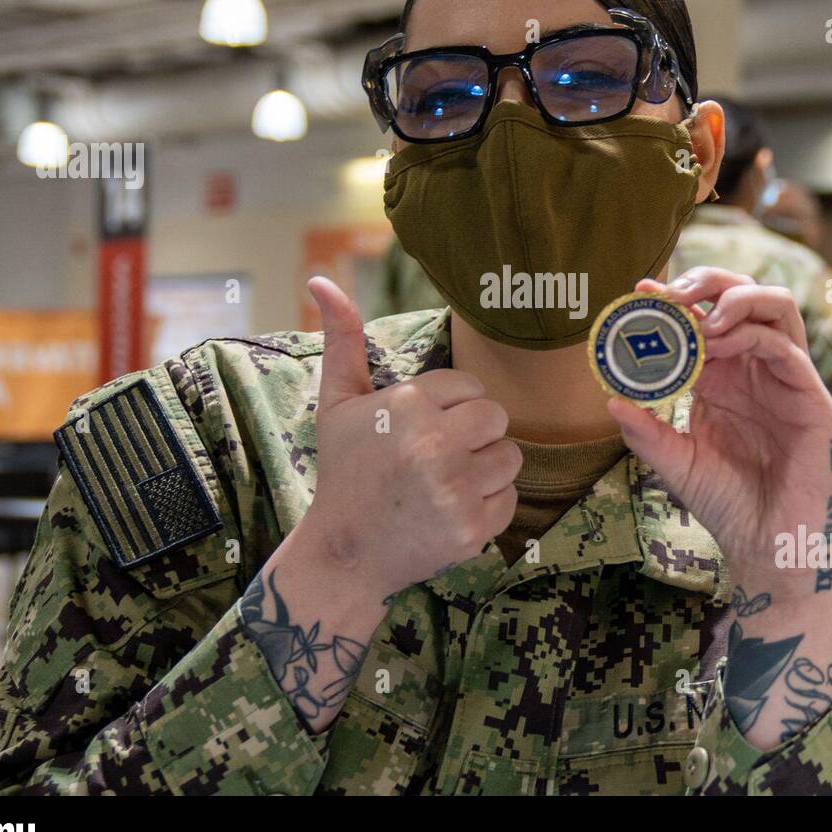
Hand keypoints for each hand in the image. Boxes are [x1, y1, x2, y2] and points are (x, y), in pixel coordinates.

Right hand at [302, 277, 521, 597]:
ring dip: (486, 470)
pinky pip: (510, 500)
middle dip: (475, 435)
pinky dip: (488, 507)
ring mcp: (456, 489)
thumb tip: (321, 278)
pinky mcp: (472, 529)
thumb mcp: (338, 403)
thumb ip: (342, 339)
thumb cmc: (345, 471)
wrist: (344, 553)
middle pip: (498, 418)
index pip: (472, 387)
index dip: (453, 408)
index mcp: (408, 405)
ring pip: (511, 458)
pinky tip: (452, 511)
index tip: (425, 431)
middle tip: (441, 456)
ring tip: (447, 482)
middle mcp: (434, 444)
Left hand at [607, 267, 831, 583]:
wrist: (766, 547)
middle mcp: (756, 369)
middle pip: (745, 297)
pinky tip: (718, 345)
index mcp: (725, 377)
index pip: (704, 318)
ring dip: (736, 299)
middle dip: (709, 281)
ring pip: (777, 308)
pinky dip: (751, 335)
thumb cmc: (726, 505)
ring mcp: (786, 380)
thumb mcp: (675, 463)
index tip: (639, 290)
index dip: (674, 299)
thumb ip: (645, 432)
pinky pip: (787, 349)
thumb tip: (610, 399)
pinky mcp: (811, 399)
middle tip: (671, 292)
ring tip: (699, 318)